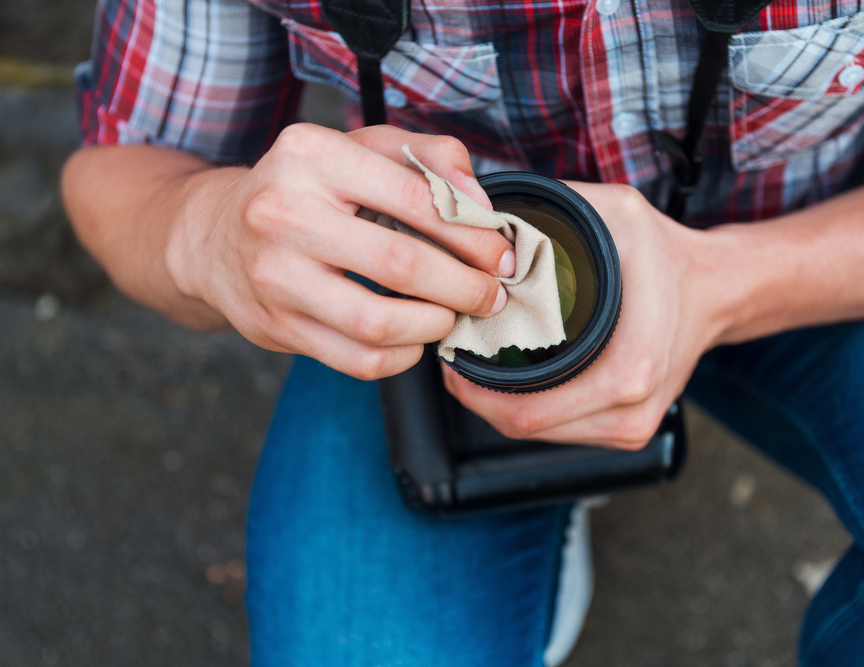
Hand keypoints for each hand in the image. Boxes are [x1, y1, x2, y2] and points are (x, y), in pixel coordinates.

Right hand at [165, 124, 515, 379]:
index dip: (472, 235)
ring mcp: (273, 275)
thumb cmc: (307, 189)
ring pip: (379, 323)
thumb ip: (428, 155)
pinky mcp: (274, 326)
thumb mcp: (361, 148)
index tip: (499, 255)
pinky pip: (358, 359)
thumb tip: (478, 202)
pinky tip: (414, 339)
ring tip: (452, 316)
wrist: (216, 237)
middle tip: (489, 294)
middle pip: (402, 265)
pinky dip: (402, 356)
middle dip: (465, 287)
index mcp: (312, 155)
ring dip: (435, 326)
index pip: (416, 198)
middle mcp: (283, 213)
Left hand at [442, 182, 730, 449]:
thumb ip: (553, 208)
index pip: (523, 411)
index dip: (473, 390)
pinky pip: (561, 431)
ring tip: (478, 362)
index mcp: (626, 372)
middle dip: (477, 395)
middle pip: (522, 427)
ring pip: (538, 434)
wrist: (715, 291)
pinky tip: (513, 378)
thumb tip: (488, 215)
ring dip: (499, 404)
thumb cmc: (666, 255)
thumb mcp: (615, 214)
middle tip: (455, 355)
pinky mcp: (630, 432)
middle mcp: (630, 412)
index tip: (451, 354)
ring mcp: (632, 429)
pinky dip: (529, 408)